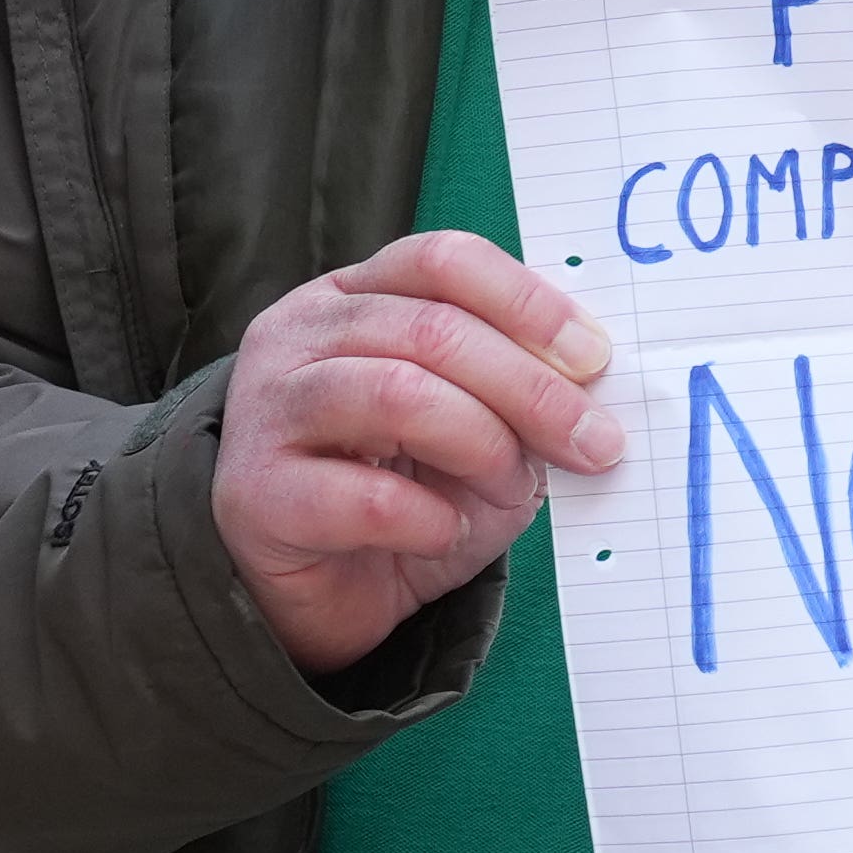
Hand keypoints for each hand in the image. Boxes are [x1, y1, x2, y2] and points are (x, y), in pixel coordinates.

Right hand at [213, 231, 622, 677]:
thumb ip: (523, 391)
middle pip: (433, 328)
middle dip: (532, 389)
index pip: (443, 261)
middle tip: (592, 443)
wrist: (318, 591)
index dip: (528, 303)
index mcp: (355, 297)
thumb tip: (595, 376)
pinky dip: (430, 520)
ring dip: (483, 445)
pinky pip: (369, 498)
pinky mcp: (257, 495)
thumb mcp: (480, 428)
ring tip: (509, 488)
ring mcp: (268, 411)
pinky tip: (441, 533)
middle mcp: (298, 336)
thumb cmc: (403, 492)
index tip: (594, 358)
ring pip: (399, 393)